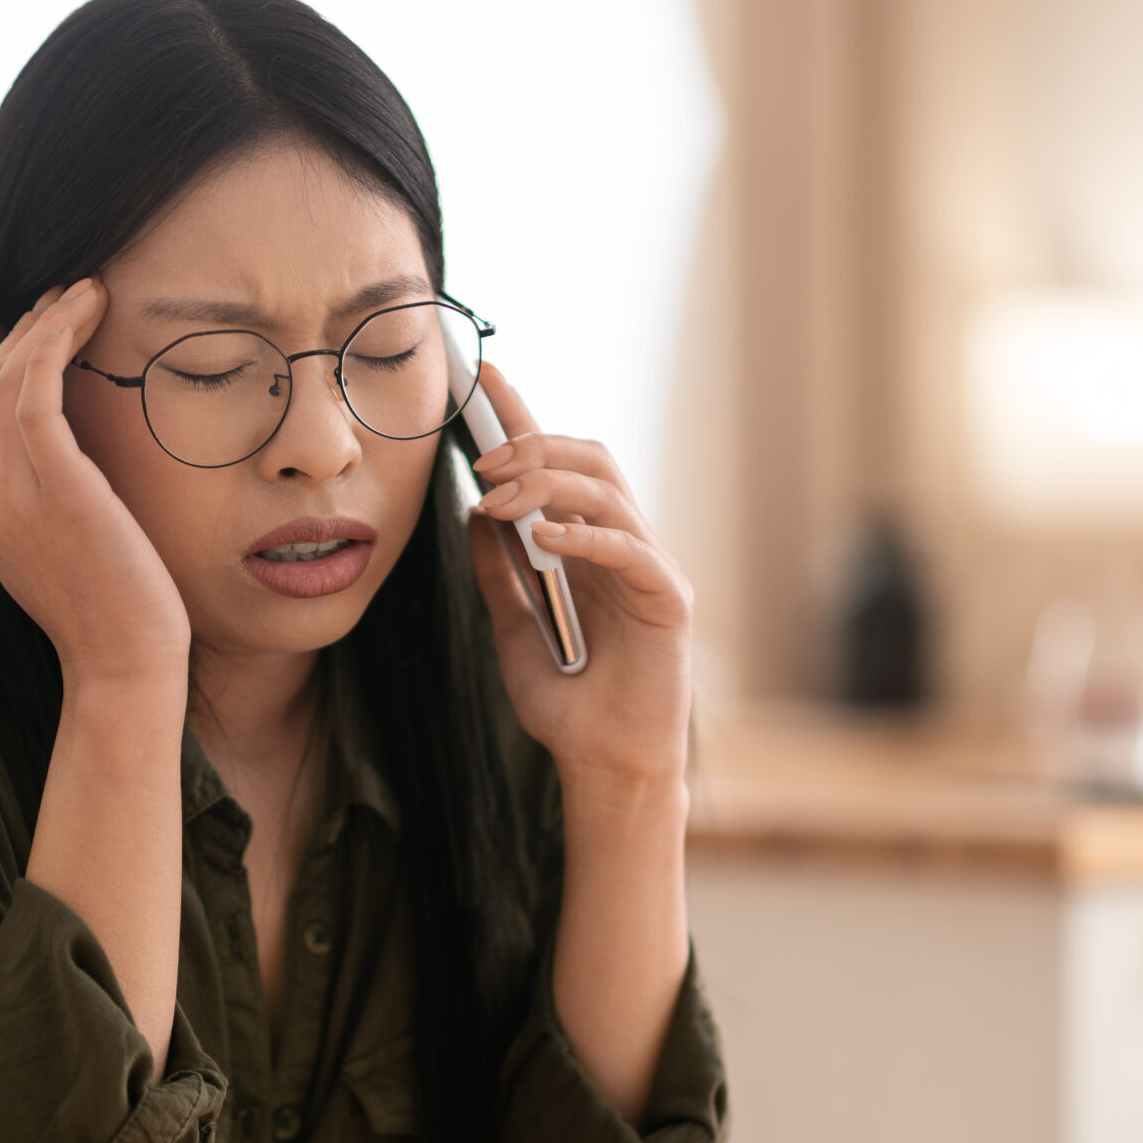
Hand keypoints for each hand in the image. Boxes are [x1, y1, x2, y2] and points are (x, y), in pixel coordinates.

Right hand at [0, 280, 189, 691]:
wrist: (125, 664)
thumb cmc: (121, 613)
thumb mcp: (76, 548)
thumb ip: (61, 501)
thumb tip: (85, 459)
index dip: (13, 361)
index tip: (54, 329)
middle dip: (27, 332)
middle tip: (70, 296)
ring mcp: (7, 491)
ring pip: (7, 377)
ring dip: (45, 323)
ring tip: (86, 291)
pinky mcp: (50, 483)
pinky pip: (33, 387)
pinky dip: (55, 337)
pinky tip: (87, 309)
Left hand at [466, 364, 691, 792]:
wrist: (604, 765)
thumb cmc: (567, 705)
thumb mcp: (511, 628)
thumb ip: (497, 572)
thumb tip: (472, 512)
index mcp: (587, 547)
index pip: (559, 465)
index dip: (524, 417)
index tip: (483, 378)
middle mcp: (623, 546)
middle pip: (590, 459)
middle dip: (534, 445)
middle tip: (482, 462)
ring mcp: (650, 568)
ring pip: (608, 491)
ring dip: (548, 483)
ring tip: (500, 500)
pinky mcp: (669, 599)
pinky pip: (630, 548)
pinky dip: (585, 535)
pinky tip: (544, 540)